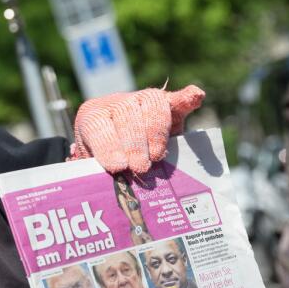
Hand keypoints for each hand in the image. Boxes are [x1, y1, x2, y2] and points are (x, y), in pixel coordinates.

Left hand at [70, 85, 204, 174]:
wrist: (120, 146)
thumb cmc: (103, 163)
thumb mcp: (94, 168)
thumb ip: (96, 174)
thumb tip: (100, 189)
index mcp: (92, 116)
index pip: (96, 123)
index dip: (107, 144)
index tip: (118, 166)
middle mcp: (116, 104)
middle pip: (125, 112)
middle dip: (134, 142)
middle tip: (141, 167)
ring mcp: (142, 100)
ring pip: (150, 103)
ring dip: (156, 131)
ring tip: (157, 157)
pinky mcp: (168, 103)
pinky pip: (177, 98)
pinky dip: (187, 98)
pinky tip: (196, 98)